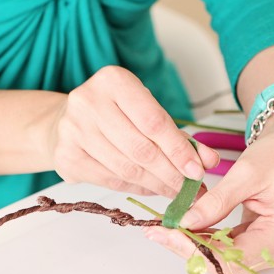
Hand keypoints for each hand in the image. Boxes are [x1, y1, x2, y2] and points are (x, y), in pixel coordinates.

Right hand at [53, 66, 218, 196]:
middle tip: (192, 190)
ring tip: (176, 192)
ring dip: (157, 185)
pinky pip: (111, 180)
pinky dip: (137, 188)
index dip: (179, 150)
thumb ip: (176, 134)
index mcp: (113, 81)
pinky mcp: (66, 156)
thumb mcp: (145, 110)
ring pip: (127, 168)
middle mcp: (88, 102)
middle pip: (141, 149)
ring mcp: (73, 130)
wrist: (64, 121)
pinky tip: (152, 189)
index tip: (198, 171)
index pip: (154, 121)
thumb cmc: (114, 114)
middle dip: (172, 174)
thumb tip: (209, 161)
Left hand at [144, 115, 273, 271]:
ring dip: (198, 245)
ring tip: (170, 227)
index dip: (194, 249)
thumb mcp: (246, 173)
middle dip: (192, 249)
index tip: (166, 232)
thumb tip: (185, 222)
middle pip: (229, 264)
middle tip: (160, 231)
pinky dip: (211, 240)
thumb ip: (215, 202)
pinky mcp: (268, 242)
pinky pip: (234, 249)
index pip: (231, 257)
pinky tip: (189, 226)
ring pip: (228, 259)